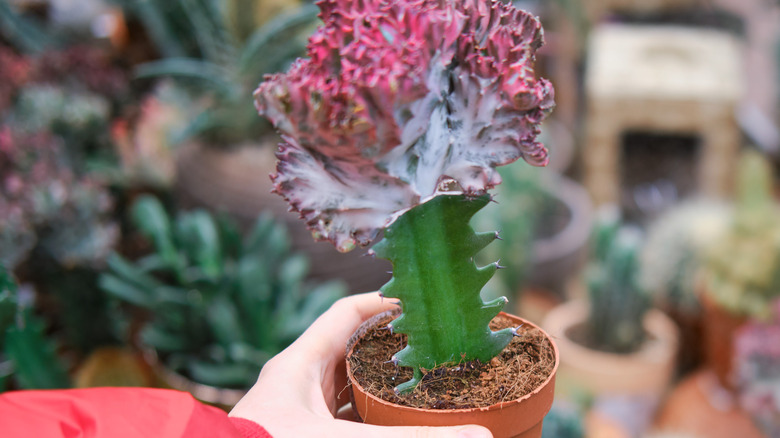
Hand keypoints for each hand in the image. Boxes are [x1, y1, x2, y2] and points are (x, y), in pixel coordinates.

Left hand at [229, 292, 492, 437]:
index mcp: (298, 364)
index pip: (347, 313)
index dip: (386, 303)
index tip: (426, 306)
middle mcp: (297, 383)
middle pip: (352, 351)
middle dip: (392, 351)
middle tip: (435, 351)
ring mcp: (297, 413)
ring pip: (347, 390)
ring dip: (380, 390)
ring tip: (425, 388)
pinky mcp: (300, 433)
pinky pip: (341, 420)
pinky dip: (367, 421)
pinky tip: (393, 428)